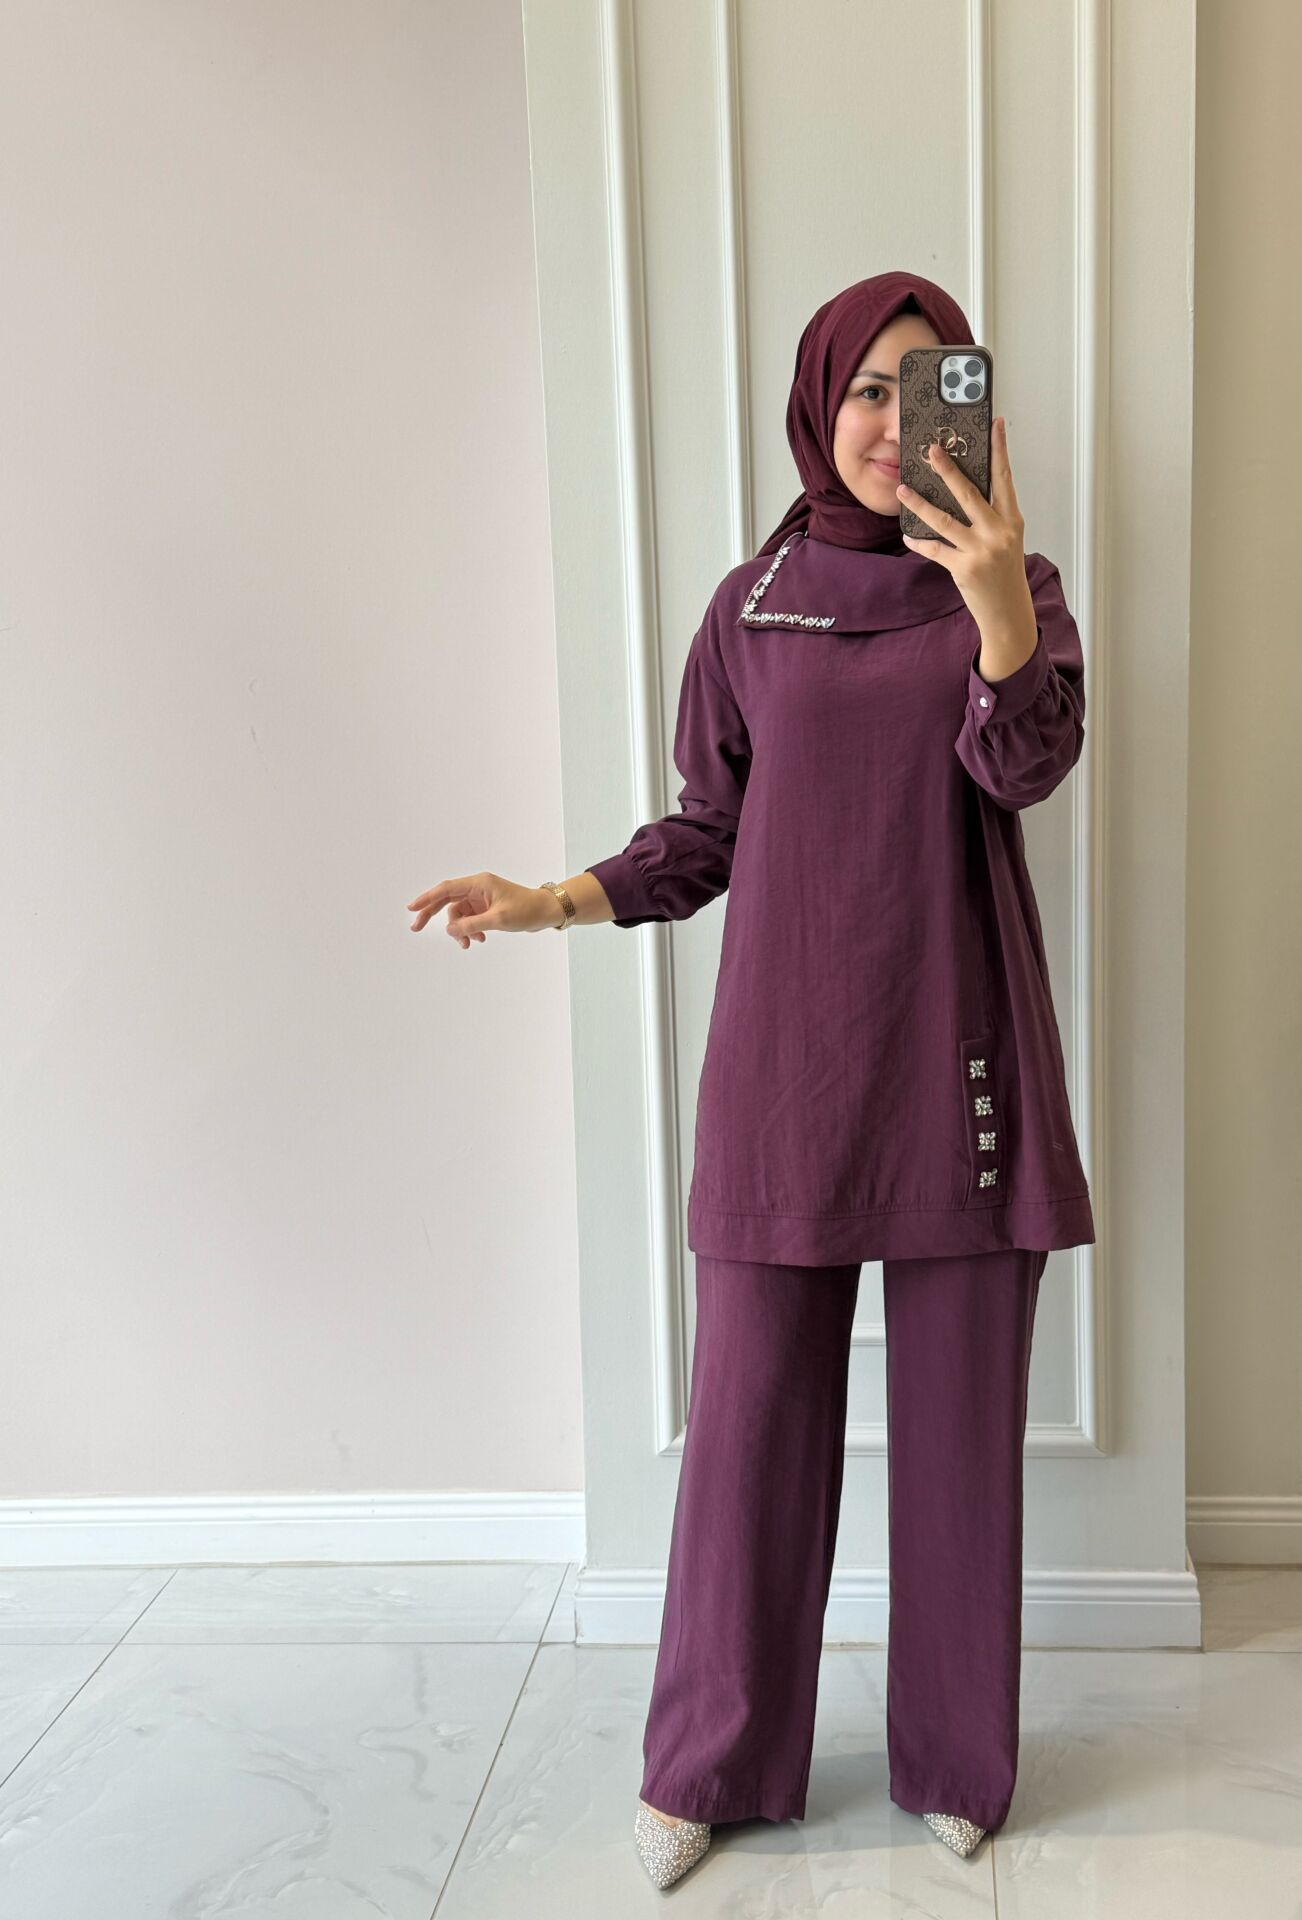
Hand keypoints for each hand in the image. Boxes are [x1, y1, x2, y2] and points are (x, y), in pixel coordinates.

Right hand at [406, 874, 559, 946]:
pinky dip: (470, 931)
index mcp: (479, 883)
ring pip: (459, 914)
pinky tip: (479, 940)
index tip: (412, 908)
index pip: (446, 889)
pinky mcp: (486, 908)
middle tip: (416, 928)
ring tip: (467, 944)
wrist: (546, 912)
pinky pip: (469, 920)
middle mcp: (477, 888)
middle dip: (432, 915)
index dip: (427, 898)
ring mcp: (481, 898)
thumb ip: (472, 925)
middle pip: (447, 900)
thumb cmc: (527, 910)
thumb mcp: (498, 920)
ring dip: (459, 930)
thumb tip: (449, 930)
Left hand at [897, 417, 1030, 634]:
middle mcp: (998, 532)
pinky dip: (918, 541)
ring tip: (903, 490)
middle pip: (968, 492)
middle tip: (930, 450)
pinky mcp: (963, 568)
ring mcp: (981, 551)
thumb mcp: (1007, 539)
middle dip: (947, 469)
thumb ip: (991, 515)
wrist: (1008, 611)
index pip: (1004, 477)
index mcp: (1011, 520)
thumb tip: (963, 489)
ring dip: (920, 504)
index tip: (995, 425)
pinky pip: (934, 549)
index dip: (1000, 450)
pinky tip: (907, 534)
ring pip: (944, 519)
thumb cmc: (1005, 572)